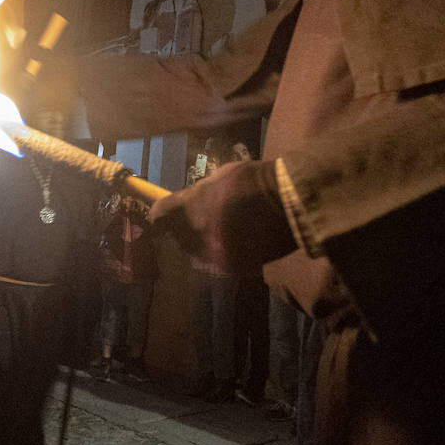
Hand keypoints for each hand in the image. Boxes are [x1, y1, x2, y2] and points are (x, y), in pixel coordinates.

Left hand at [147, 160, 296, 271]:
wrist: (285, 203)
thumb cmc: (253, 181)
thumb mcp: (220, 178)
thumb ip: (200, 193)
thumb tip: (194, 199)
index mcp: (186, 207)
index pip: (159, 216)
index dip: (160, 216)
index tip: (163, 217)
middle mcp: (193, 234)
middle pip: (178, 236)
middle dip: (185, 229)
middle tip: (200, 220)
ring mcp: (212, 253)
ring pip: (198, 251)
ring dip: (204, 242)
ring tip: (223, 230)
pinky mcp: (232, 267)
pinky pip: (220, 261)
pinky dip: (225, 253)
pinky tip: (240, 241)